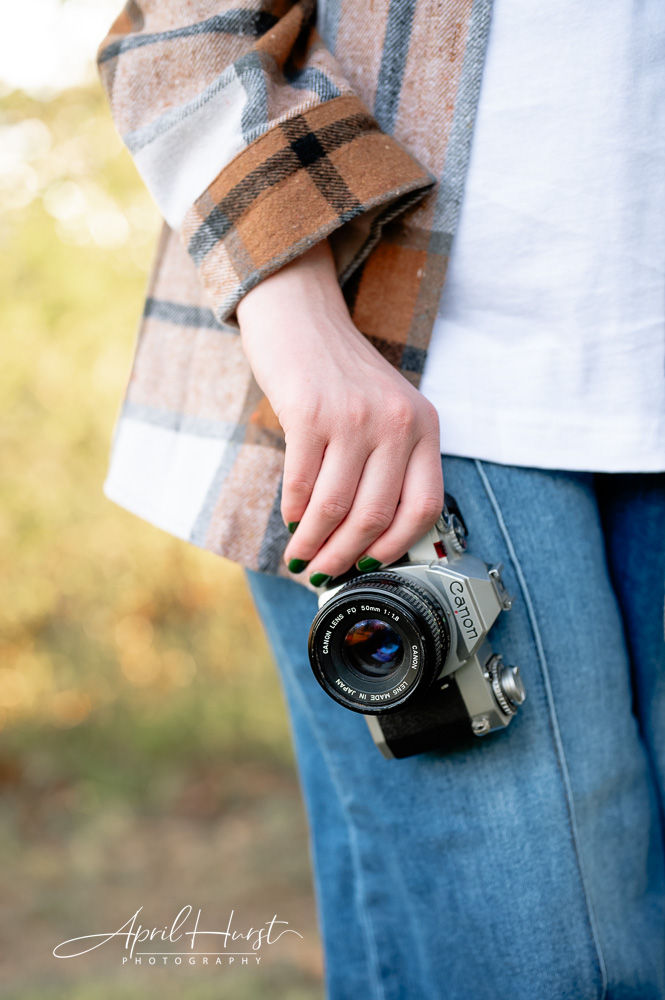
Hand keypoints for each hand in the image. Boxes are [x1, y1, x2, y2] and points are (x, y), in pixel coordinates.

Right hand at [236, 239, 442, 583]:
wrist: (302, 317)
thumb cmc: (342, 373)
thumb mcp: (387, 410)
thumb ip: (391, 462)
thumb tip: (370, 536)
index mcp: (424, 425)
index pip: (423, 505)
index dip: (396, 546)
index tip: (372, 564)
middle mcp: (396, 422)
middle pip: (375, 515)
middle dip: (346, 555)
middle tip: (325, 571)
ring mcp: (353, 417)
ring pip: (335, 506)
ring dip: (314, 542)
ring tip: (301, 556)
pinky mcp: (310, 413)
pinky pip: (301, 483)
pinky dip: (293, 512)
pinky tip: (291, 521)